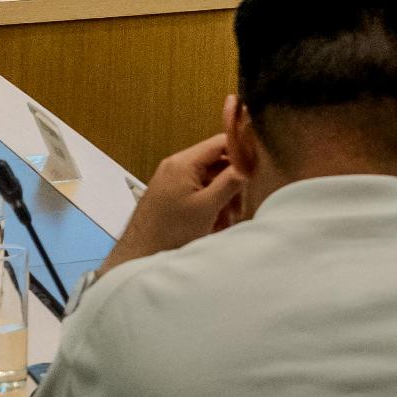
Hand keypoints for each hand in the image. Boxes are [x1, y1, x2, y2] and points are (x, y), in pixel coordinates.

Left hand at [106, 133, 242, 272]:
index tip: (255, 167)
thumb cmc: (168, 232)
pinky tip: (214, 222)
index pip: (219, 142)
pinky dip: (209, 202)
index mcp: (183, 163)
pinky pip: (196, 190)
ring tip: (227, 219)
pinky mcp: (169, 194)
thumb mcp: (207, 207)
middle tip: (240, 204)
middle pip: (215, 162)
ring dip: (222, 195)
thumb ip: (229, 182)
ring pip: (207, 178)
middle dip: (231, 182)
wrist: (140, 254)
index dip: (240, 152)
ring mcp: (171, 180)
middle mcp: (175, 166)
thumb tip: (247, 166)